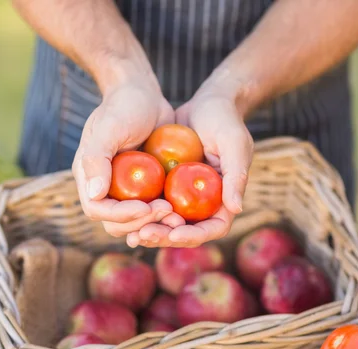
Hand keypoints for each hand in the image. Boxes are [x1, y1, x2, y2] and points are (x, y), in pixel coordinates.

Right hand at [73, 80, 184, 236]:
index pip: (98, 209)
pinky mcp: (146, 187)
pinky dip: (167, 215)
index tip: (145, 207)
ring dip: (155, 224)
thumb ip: (97, 159)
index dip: (120, 215)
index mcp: (90, 176)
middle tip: (167, 211)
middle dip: (141, 222)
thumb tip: (94, 194)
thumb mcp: (109, 127)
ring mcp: (126, 189)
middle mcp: (106, 187)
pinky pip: (154, 209)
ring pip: (137, 221)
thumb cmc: (124, 105)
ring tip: (177, 217)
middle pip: (116, 222)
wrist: (144, 93)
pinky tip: (184, 213)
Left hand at [126, 86, 253, 247]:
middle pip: (186, 231)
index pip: (213, 227)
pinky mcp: (168, 186)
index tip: (174, 232)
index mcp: (225, 199)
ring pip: (167, 222)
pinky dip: (140, 212)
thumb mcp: (233, 143)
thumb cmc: (225, 120)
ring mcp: (185, 196)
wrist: (206, 102)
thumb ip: (236, 175)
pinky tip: (121, 213)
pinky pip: (153, 204)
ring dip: (150, 230)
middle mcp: (205, 203)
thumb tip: (236, 208)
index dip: (194, 235)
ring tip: (132, 233)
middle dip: (165, 237)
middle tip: (143, 235)